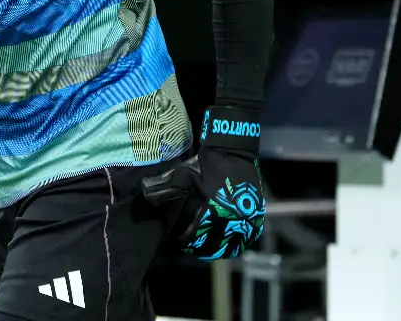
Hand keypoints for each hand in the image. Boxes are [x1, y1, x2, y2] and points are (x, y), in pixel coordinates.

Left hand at [141, 107, 265, 259]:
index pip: (196, 237)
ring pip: (233, 246)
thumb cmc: (206, 164)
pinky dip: (237, 244)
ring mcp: (247, 218)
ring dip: (220, 250)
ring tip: (208, 248)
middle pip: (214, 246)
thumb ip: (164, 188)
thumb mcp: (184, 176)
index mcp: (213, 210)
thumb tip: (144, 193)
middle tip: (192, 247)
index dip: (185, 242)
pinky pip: (248, 238)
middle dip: (201, 249)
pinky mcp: (256, 215)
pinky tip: (227, 243)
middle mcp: (232, 218)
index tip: (179, 242)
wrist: (233, 150)